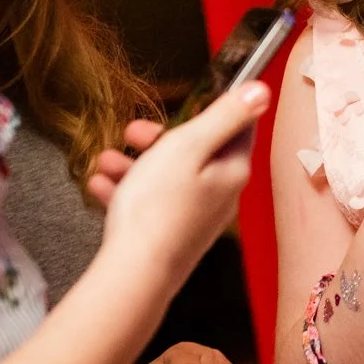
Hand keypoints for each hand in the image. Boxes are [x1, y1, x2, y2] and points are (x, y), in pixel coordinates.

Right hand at [93, 84, 265, 279]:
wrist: (134, 273)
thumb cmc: (158, 205)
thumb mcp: (190, 145)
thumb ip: (225, 116)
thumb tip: (262, 90)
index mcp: (231, 171)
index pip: (239, 129)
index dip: (213, 108)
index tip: (189, 99)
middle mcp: (220, 197)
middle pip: (196, 153)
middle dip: (159, 138)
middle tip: (132, 132)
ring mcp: (195, 219)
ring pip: (167, 179)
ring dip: (134, 165)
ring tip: (105, 161)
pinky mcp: (170, 237)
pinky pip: (150, 205)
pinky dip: (126, 192)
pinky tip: (101, 187)